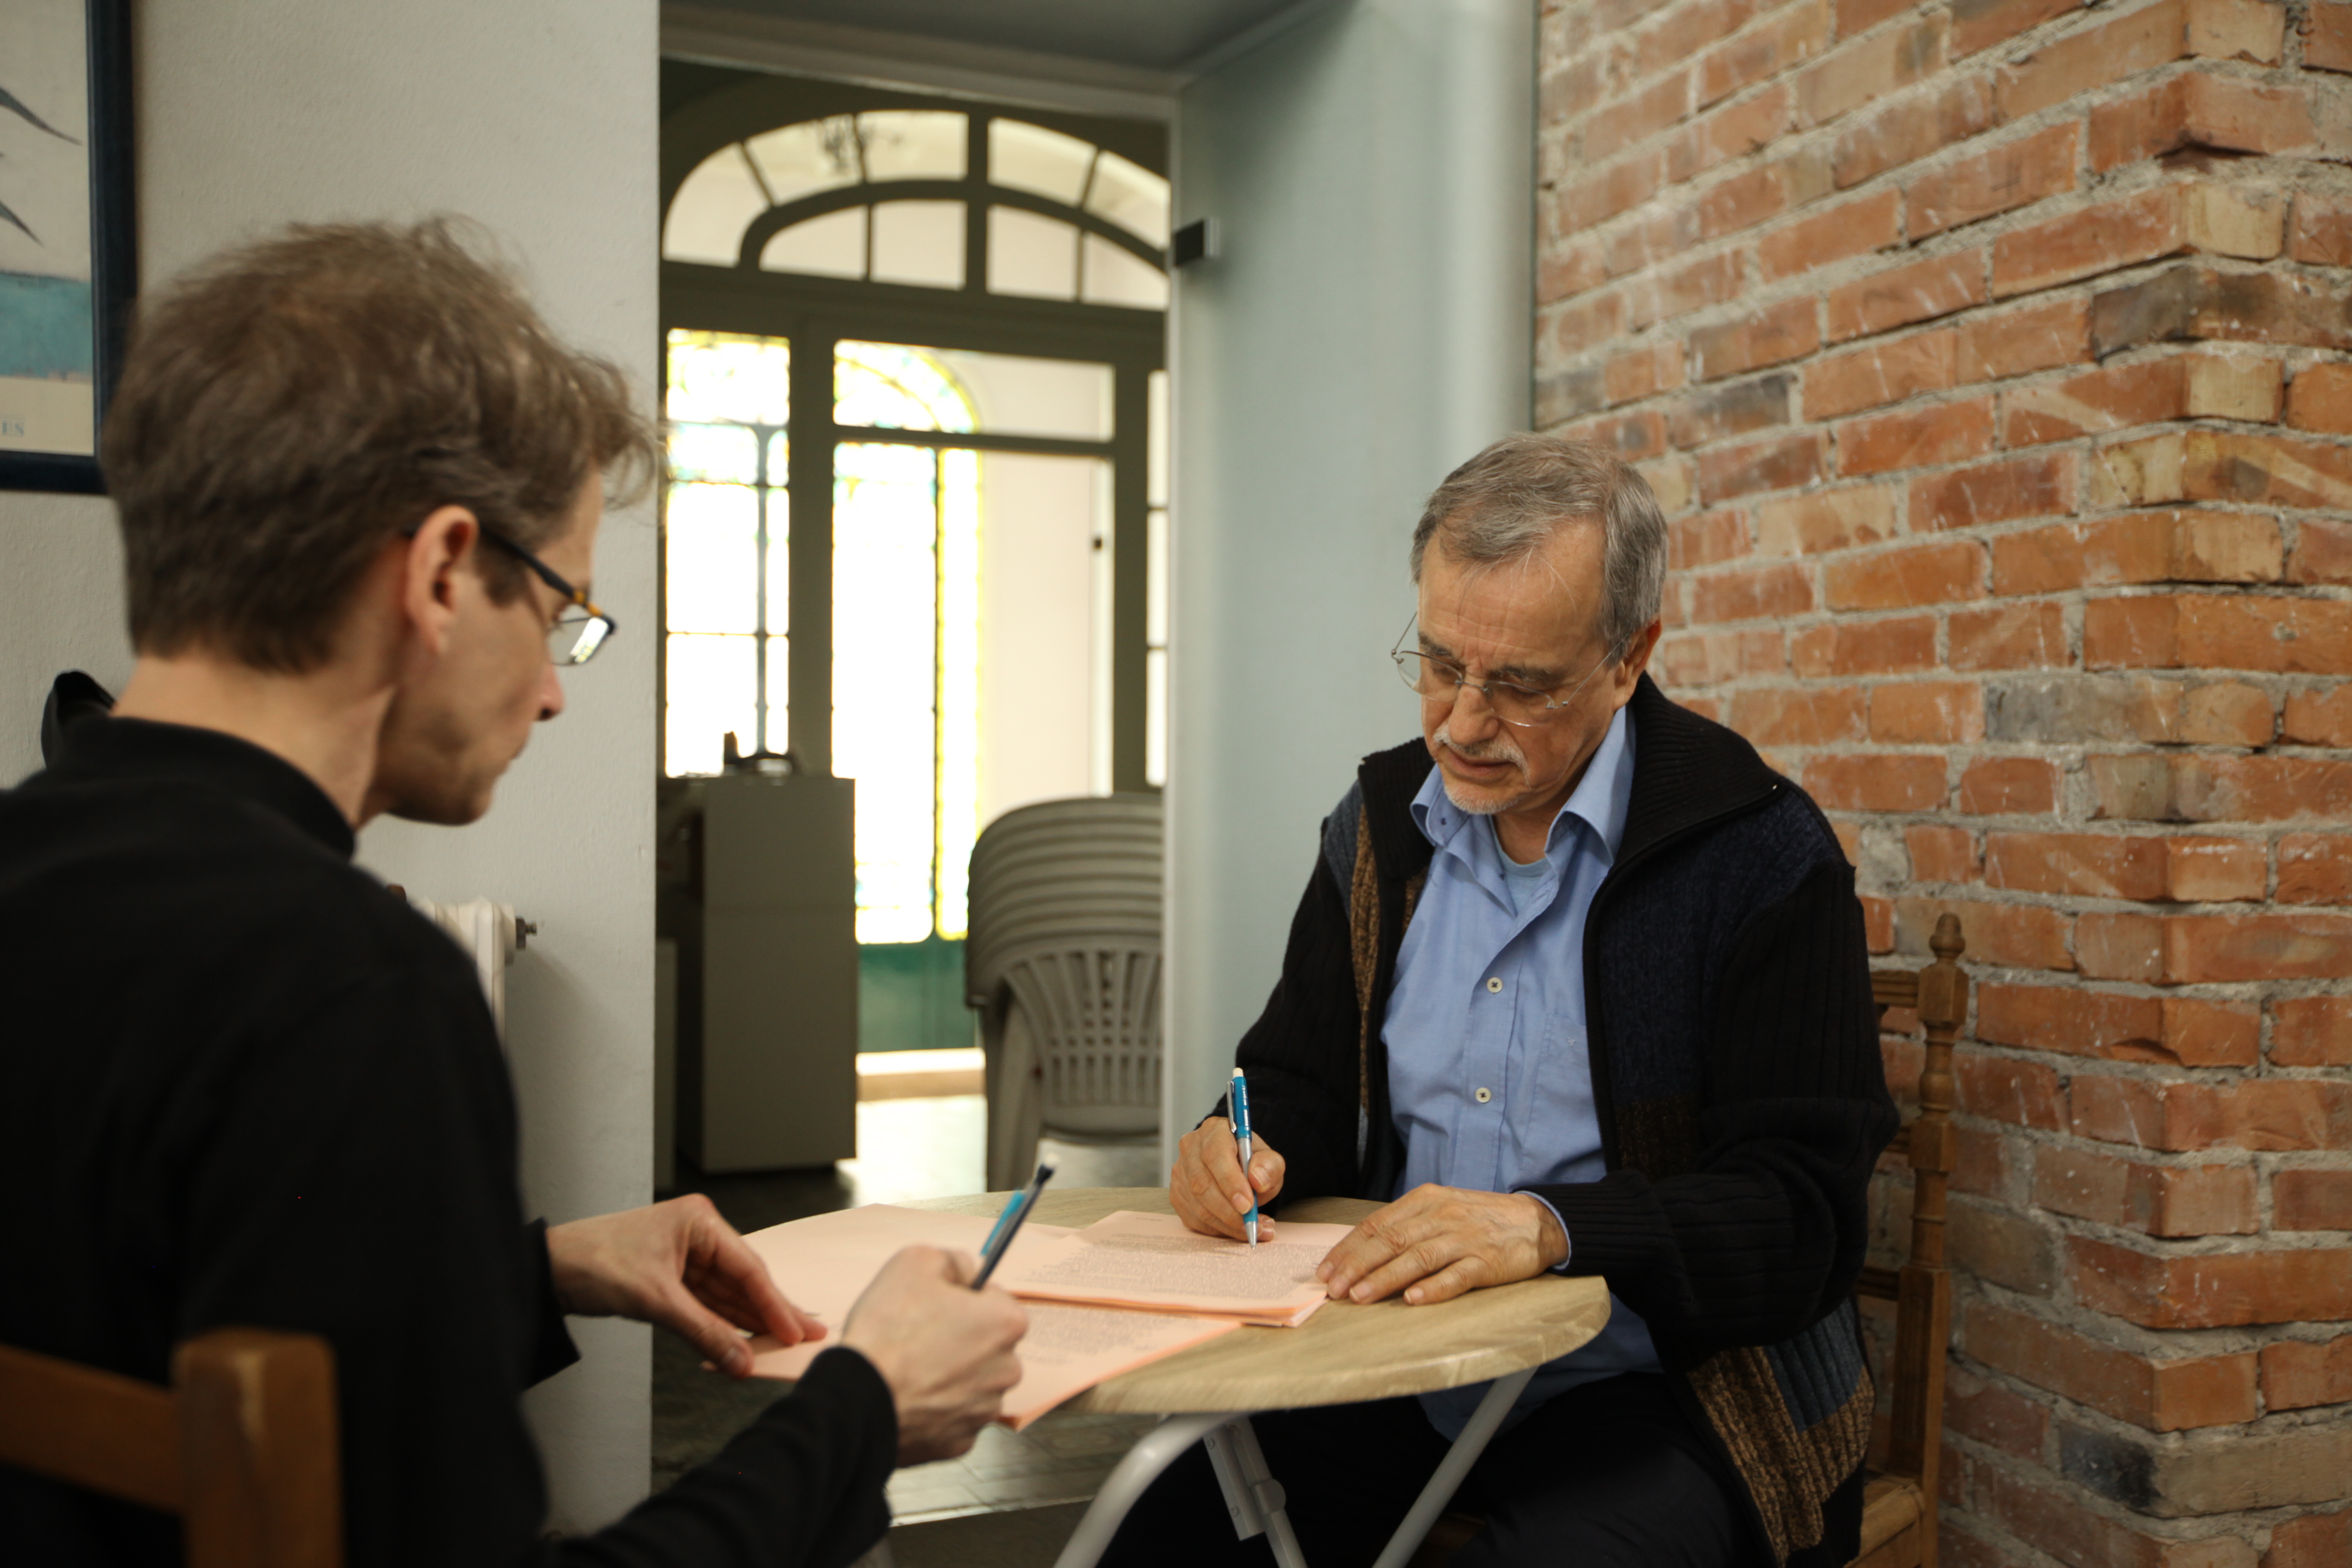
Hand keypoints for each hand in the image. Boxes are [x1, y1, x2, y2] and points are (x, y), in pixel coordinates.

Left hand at [546, 1195, 822, 1378]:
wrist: (549, 1270)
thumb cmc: (594, 1263)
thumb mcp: (656, 1300)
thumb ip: (703, 1333)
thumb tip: (740, 1362)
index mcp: (700, 1222)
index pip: (748, 1268)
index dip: (774, 1304)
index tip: (795, 1332)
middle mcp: (698, 1235)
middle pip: (744, 1280)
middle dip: (772, 1311)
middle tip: (806, 1335)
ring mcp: (685, 1257)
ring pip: (727, 1295)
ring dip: (749, 1321)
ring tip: (780, 1342)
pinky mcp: (671, 1279)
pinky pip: (707, 1304)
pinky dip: (723, 1324)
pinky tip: (743, 1339)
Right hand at [842, 1246, 1027, 1464]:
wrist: (856, 1400)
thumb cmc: (887, 1331)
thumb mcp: (916, 1262)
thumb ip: (953, 1261)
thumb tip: (967, 1272)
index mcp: (1006, 1324)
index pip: (996, 1300)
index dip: (964, 1299)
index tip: (937, 1305)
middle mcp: (1006, 1370)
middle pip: (988, 1345)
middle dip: (961, 1338)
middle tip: (919, 1336)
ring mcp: (984, 1410)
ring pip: (971, 1383)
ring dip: (950, 1375)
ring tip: (910, 1370)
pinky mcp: (959, 1442)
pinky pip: (953, 1417)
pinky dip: (935, 1408)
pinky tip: (909, 1397)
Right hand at [1169, 1116, 1282, 1241]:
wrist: (1238, 1168)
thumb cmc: (1252, 1162)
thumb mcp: (1270, 1160)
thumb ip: (1269, 1166)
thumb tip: (1257, 1180)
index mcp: (1214, 1131)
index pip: (1215, 1155)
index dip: (1230, 1182)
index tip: (1248, 1205)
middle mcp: (1191, 1148)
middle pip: (1201, 1184)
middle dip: (1229, 1210)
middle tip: (1253, 1225)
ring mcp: (1180, 1172)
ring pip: (1198, 1206)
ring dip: (1227, 1224)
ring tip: (1255, 1229)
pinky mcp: (1177, 1194)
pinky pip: (1194, 1219)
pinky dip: (1218, 1229)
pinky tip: (1237, 1230)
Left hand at [1315, 1184, 1567, 1305]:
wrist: (1535, 1220)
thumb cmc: (1479, 1218)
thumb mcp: (1440, 1209)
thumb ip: (1406, 1226)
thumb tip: (1362, 1250)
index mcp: (1425, 1200)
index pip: (1377, 1225)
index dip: (1348, 1248)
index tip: (1325, 1270)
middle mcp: (1441, 1216)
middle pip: (1391, 1241)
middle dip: (1356, 1265)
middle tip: (1333, 1288)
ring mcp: (1464, 1239)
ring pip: (1417, 1259)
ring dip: (1385, 1278)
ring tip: (1359, 1296)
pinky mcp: (1487, 1261)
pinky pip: (1456, 1276)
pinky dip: (1433, 1288)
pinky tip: (1412, 1300)